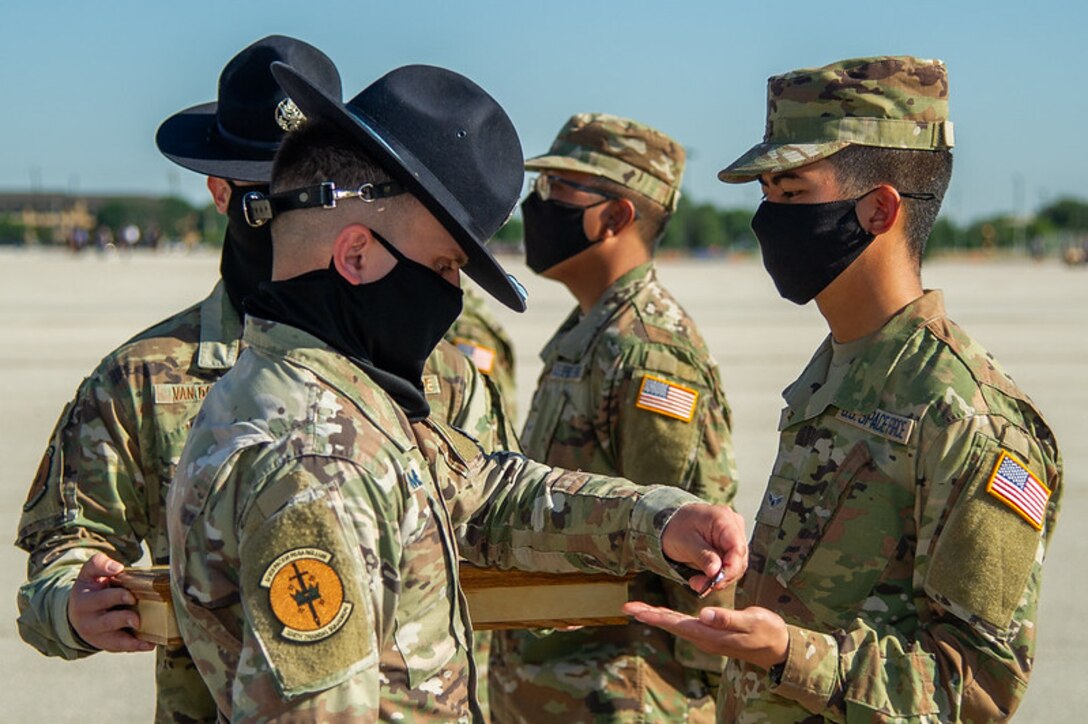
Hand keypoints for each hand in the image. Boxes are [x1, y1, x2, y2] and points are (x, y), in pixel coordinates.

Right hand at [67, 554, 153, 651]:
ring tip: (146, 634)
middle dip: (124, 618)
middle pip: (108, 622)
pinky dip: (136, 646)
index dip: (116, 597)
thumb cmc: (91, 589)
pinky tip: (150, 643)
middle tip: (138, 617)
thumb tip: (117, 567)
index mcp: (85, 601)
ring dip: (131, 639)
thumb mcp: (89, 573)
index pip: (100, 599)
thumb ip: (99, 564)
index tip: (130, 595)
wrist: (77, 612)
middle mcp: (89, 621)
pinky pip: (121, 647)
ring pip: (114, 640)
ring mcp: (97, 635)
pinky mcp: (106, 644)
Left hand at [622, 601, 787, 669]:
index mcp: (710, 634)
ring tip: (639, 609)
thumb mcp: (751, 622)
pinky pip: (685, 625)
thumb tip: (703, 613)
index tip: (636, 611)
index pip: (676, 624)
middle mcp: (704, 638)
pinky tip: (665, 614)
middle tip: (627, 607)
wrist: (778, 647)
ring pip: (677, 625)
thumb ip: (727, 618)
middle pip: (671, 625)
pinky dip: (671, 617)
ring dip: (657, 616)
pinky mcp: (711, 633)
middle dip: (649, 615)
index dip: (655, 616)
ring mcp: (707, 637)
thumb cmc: (767, 632)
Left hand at [660, 503, 747, 593]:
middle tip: (699, 585)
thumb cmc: (677, 528)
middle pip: (739, 558)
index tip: (717, 582)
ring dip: (718, 578)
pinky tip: (702, 578)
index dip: (731, 568)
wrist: (671, 524)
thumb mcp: (685, 542)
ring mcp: (734, 536)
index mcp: (723, 519)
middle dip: (722, 576)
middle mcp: (733, 525)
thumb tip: (716, 572)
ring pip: (736, 565)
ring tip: (697, 583)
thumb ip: (703, 556)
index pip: (737, 547)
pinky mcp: (730, 547)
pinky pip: (730, 565)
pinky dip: (717, 575)